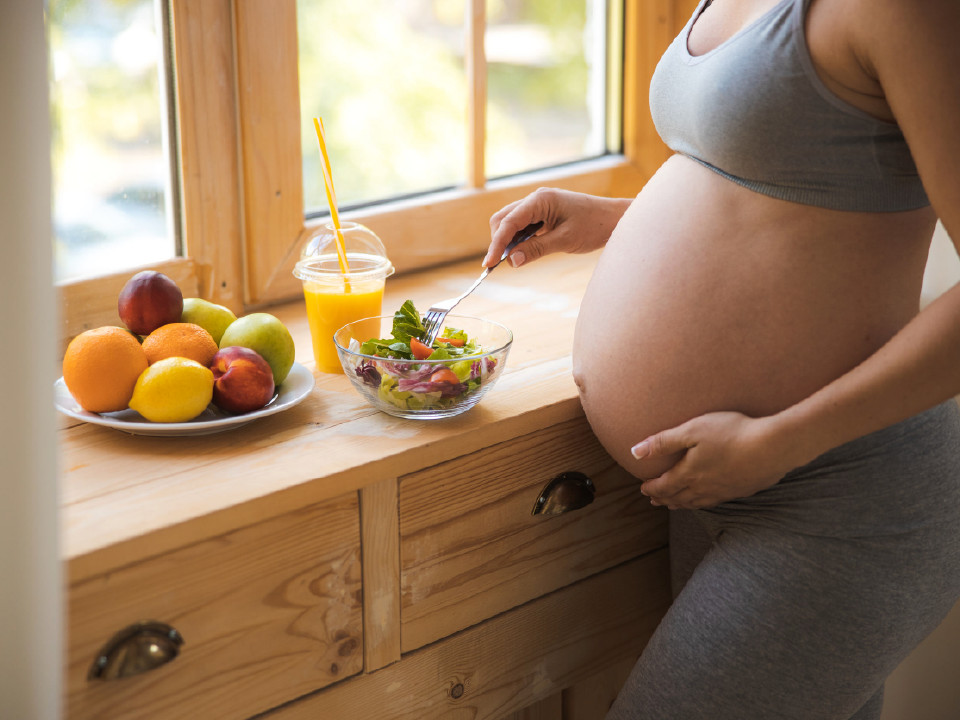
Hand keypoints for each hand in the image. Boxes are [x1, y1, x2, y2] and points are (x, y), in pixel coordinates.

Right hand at [483, 188, 629, 267]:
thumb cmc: (594, 226)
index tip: (489, 264)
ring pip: (510, 223)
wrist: (614, 219)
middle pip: (503, 219)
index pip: (508, 222)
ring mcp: (538, 205)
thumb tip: (512, 262)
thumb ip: (536, 249)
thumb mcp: (564, 240)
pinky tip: (523, 252)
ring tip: (514, 260)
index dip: (496, 244)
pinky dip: (518, 240)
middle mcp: (535, 199)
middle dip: (499, 241)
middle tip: (501, 264)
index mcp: (540, 200)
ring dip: (507, 241)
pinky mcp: (542, 214)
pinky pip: (522, 226)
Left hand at [632, 412, 795, 509]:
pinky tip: (706, 499)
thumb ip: (663, 442)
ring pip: (696, 502)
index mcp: (689, 473)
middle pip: (678, 497)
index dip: (652, 488)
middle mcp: (704, 487)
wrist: (773, 446)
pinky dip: (702, 503)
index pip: (664, 486)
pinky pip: (714, 502)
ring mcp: (723, 492)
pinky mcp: (741, 490)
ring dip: (682, 504)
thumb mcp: (692, 430)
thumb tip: (634, 453)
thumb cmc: (731, 433)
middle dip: (664, 499)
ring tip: (675, 504)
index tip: (643, 488)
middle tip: (655, 501)